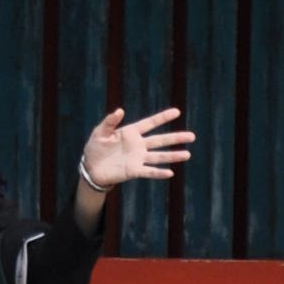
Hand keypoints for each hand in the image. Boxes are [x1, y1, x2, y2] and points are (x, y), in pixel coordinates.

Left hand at [79, 106, 195, 193]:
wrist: (90, 168)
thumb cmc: (95, 148)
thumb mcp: (99, 133)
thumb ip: (109, 122)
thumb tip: (120, 110)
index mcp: (131, 132)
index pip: (150, 123)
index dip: (163, 118)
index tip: (177, 112)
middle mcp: (138, 145)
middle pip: (160, 140)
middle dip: (175, 138)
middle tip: (192, 136)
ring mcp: (137, 158)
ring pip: (159, 156)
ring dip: (173, 155)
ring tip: (187, 154)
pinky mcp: (134, 171)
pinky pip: (148, 171)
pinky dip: (158, 172)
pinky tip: (170, 172)